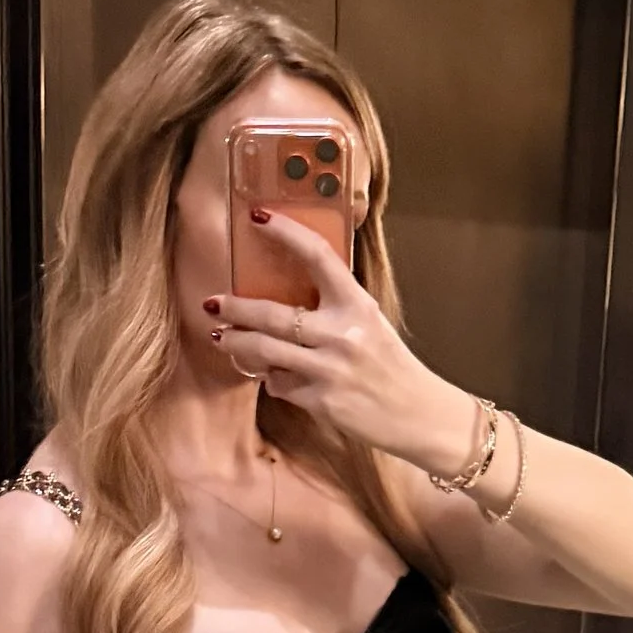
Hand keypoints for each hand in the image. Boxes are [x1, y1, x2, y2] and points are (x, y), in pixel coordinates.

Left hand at [204, 220, 477, 474]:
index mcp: (357, 304)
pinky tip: (271, 375)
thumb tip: (285, 295)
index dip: (285, 232)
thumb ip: (334, 307)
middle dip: (235, 308)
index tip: (257, 217)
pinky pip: (279, 384)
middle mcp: (342, 333)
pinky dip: (271, 378)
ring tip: (221, 338)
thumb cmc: (391, 367)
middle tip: (213, 303)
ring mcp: (329, 369)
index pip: (317, 255)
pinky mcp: (321, 401)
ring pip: (264, 352)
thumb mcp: (371, 324)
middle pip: (272, 314)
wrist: (419, 415)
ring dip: (236, 343)